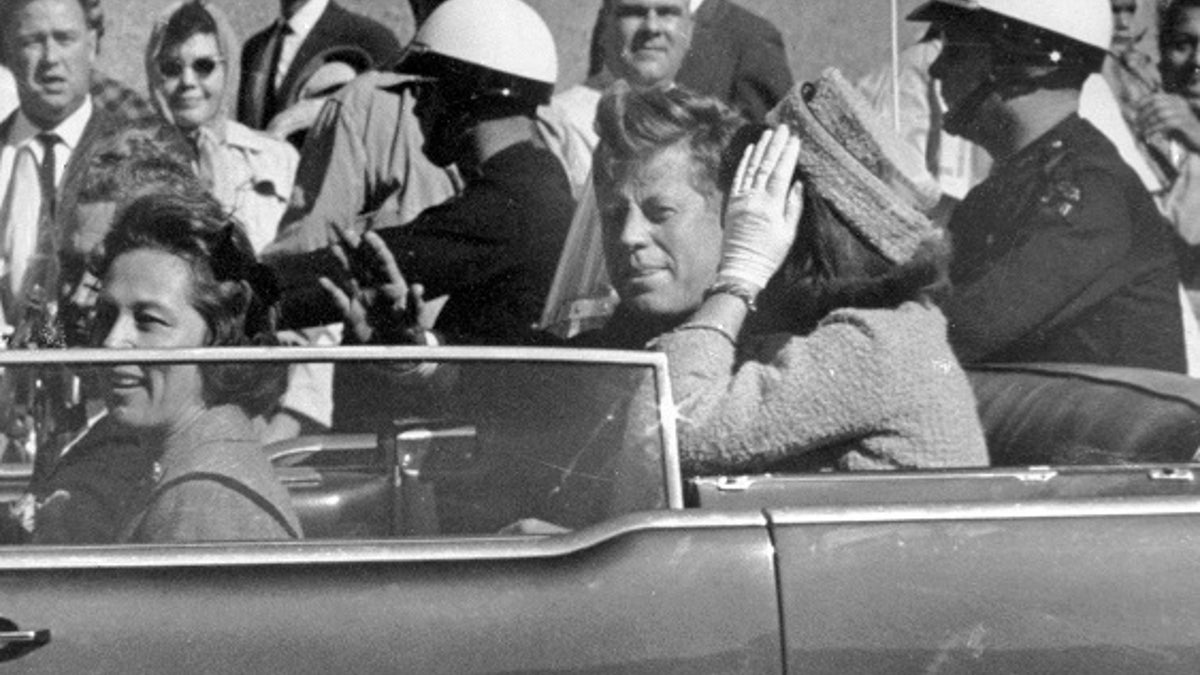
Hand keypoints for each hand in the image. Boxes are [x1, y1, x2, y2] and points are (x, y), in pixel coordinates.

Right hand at [319, 226, 430, 344]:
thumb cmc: (411, 332)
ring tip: (333, 246)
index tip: (368, 235)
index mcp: (393, 285)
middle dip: (354, 246)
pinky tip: (322, 281)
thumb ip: (416, 303)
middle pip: (363, 262)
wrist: (397, 351)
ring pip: (349, 275)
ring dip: (342, 262)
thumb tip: (418, 287)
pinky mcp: (352, 314)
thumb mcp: (417, 319)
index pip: (384, 262)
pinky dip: (331, 292)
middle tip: (344, 229)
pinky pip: (340, 301)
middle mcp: (376, 287)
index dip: (376, 248)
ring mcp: (362, 298)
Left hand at [719, 125, 803, 289]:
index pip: (780, 173)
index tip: (795, 139)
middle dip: (775, 145)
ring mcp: (741, 200)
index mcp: (770, 206)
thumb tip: (798, 183)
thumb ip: (793, 206)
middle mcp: (754, 199)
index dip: (788, 155)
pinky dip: (744, 162)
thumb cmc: (769, 254)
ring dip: (760, 149)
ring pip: (751, 168)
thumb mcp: (788, 233)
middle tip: (783, 127)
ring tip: (768, 133)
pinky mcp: (731, 203)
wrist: (741, 268)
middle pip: (765, 166)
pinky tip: (750, 150)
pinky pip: (738, 178)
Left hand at [1136, 93, 1199, 152]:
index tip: (1135, 112)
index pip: (1155, 97)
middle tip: (1137, 125)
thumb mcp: (1169, 121)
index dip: (1143, 103)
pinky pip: (1165, 124)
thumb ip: (1157, 116)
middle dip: (1144, 115)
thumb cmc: (1182, 131)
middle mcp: (1180, 104)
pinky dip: (1154, 130)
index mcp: (1176, 100)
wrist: (1198, 139)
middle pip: (1156, 105)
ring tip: (1142, 132)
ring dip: (1148, 124)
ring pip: (1160, 114)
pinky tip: (1149, 136)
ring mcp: (1183, 112)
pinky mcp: (1184, 123)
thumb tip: (1138, 117)